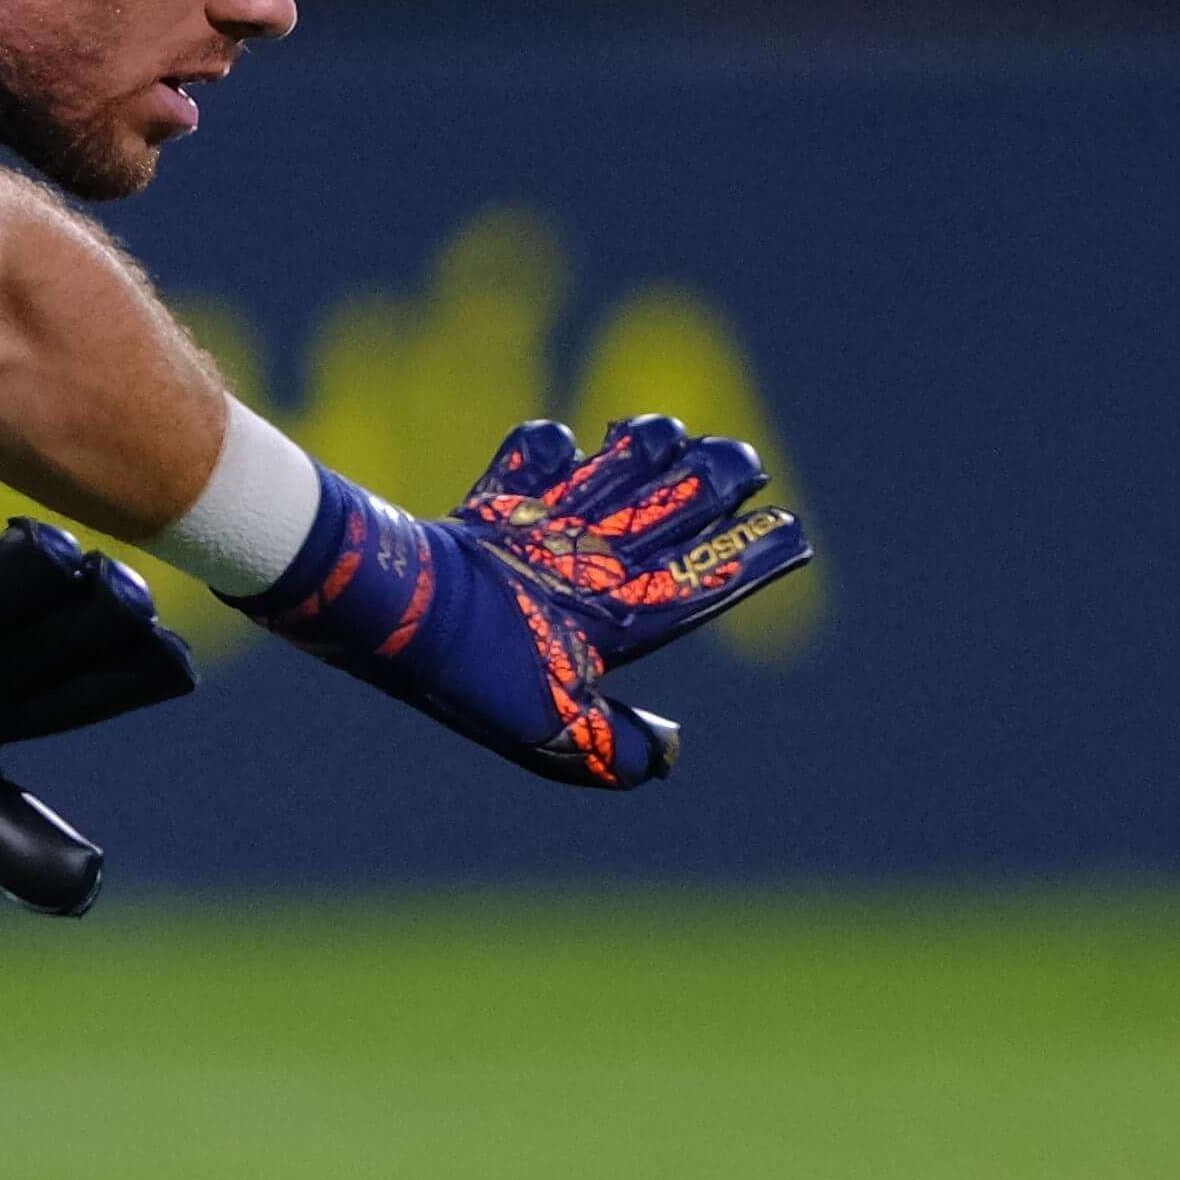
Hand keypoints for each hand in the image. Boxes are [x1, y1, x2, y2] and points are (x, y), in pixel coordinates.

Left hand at [0, 496, 200, 915]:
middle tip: (77, 579)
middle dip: (110, 587)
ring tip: (17, 550)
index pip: (117, 688)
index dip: (153, 662)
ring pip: (28, 568)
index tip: (149, 646)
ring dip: (38, 549)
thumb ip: (19, 833)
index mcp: (6, 723)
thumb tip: (87, 890)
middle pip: (96, 614)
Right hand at [247, 414, 807, 789]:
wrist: (383, 609)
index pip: (697, 586)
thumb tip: (670, 752)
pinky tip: (565, 437)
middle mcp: (577, 581)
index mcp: (607, 624)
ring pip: (608, 483)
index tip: (796, 531)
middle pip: (663, 520)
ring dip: (642, 452)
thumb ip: (614, 747)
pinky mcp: (481, 521)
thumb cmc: (470, 667)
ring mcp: (531, 547)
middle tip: (741, 458)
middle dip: (707, 487)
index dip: (750, 560)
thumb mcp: (555, 729)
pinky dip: (542, 450)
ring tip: (663, 428)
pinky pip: (524, 470)